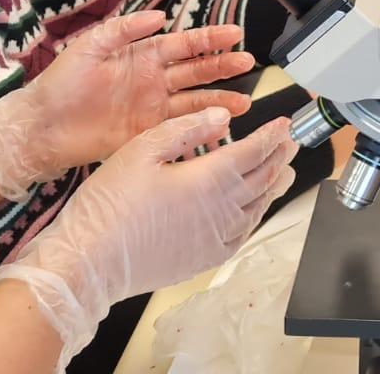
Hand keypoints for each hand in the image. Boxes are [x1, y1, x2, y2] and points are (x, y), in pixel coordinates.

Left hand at [0, 11, 255, 200]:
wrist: (41, 128)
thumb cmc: (60, 84)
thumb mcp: (89, 46)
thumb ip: (124, 29)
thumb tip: (161, 15)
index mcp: (142, 55)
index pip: (185, 44)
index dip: (211, 39)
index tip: (236, 34)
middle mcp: (154, 80)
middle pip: (197, 71)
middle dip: (223, 66)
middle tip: (248, 63)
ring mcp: (152, 108)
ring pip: (195, 101)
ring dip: (220, 99)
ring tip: (245, 101)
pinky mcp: (147, 134)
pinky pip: (180, 127)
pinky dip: (201, 127)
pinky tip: (219, 127)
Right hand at [0, 109, 298, 365]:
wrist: (88, 263)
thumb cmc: (108, 206)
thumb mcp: (141, 150)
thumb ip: (186, 129)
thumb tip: (221, 116)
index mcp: (209, 179)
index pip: (255, 151)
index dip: (273, 135)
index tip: (284, 124)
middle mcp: (222, 210)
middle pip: (263, 177)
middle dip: (279, 156)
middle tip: (291, 142)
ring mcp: (216, 238)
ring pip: (258, 206)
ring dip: (274, 184)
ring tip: (284, 171)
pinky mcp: (205, 259)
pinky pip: (243, 234)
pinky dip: (256, 216)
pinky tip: (254, 210)